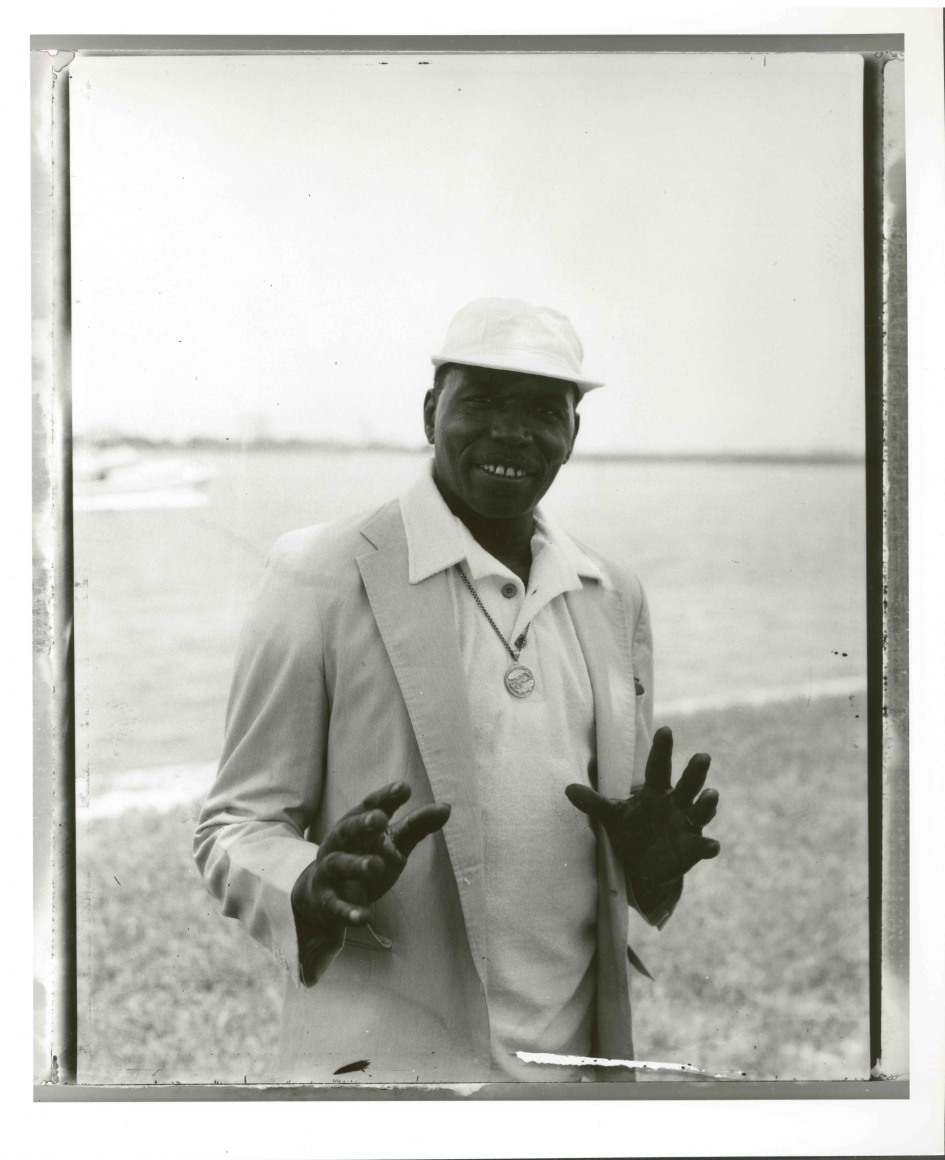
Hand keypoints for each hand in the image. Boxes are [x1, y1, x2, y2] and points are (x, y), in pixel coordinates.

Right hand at [291, 781, 450, 937]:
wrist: (323, 896)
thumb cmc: (365, 858)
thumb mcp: (393, 841)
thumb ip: (417, 826)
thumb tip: (446, 807)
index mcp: (357, 824)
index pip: (370, 806)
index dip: (386, 798)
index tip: (404, 788)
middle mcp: (340, 843)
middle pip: (348, 830)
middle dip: (362, 824)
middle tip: (380, 819)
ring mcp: (330, 872)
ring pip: (339, 865)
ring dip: (357, 864)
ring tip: (376, 865)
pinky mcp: (327, 901)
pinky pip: (336, 906)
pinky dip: (348, 911)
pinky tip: (364, 917)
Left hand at [565, 726, 719, 912]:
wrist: (644, 866)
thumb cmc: (631, 831)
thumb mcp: (612, 816)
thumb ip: (594, 803)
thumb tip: (567, 789)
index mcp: (656, 791)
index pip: (658, 766)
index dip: (662, 749)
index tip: (665, 729)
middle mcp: (676, 803)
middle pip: (688, 783)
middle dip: (695, 771)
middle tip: (702, 756)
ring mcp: (688, 824)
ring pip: (701, 810)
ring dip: (707, 803)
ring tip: (711, 794)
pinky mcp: (694, 848)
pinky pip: (704, 845)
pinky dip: (709, 845)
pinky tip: (712, 845)